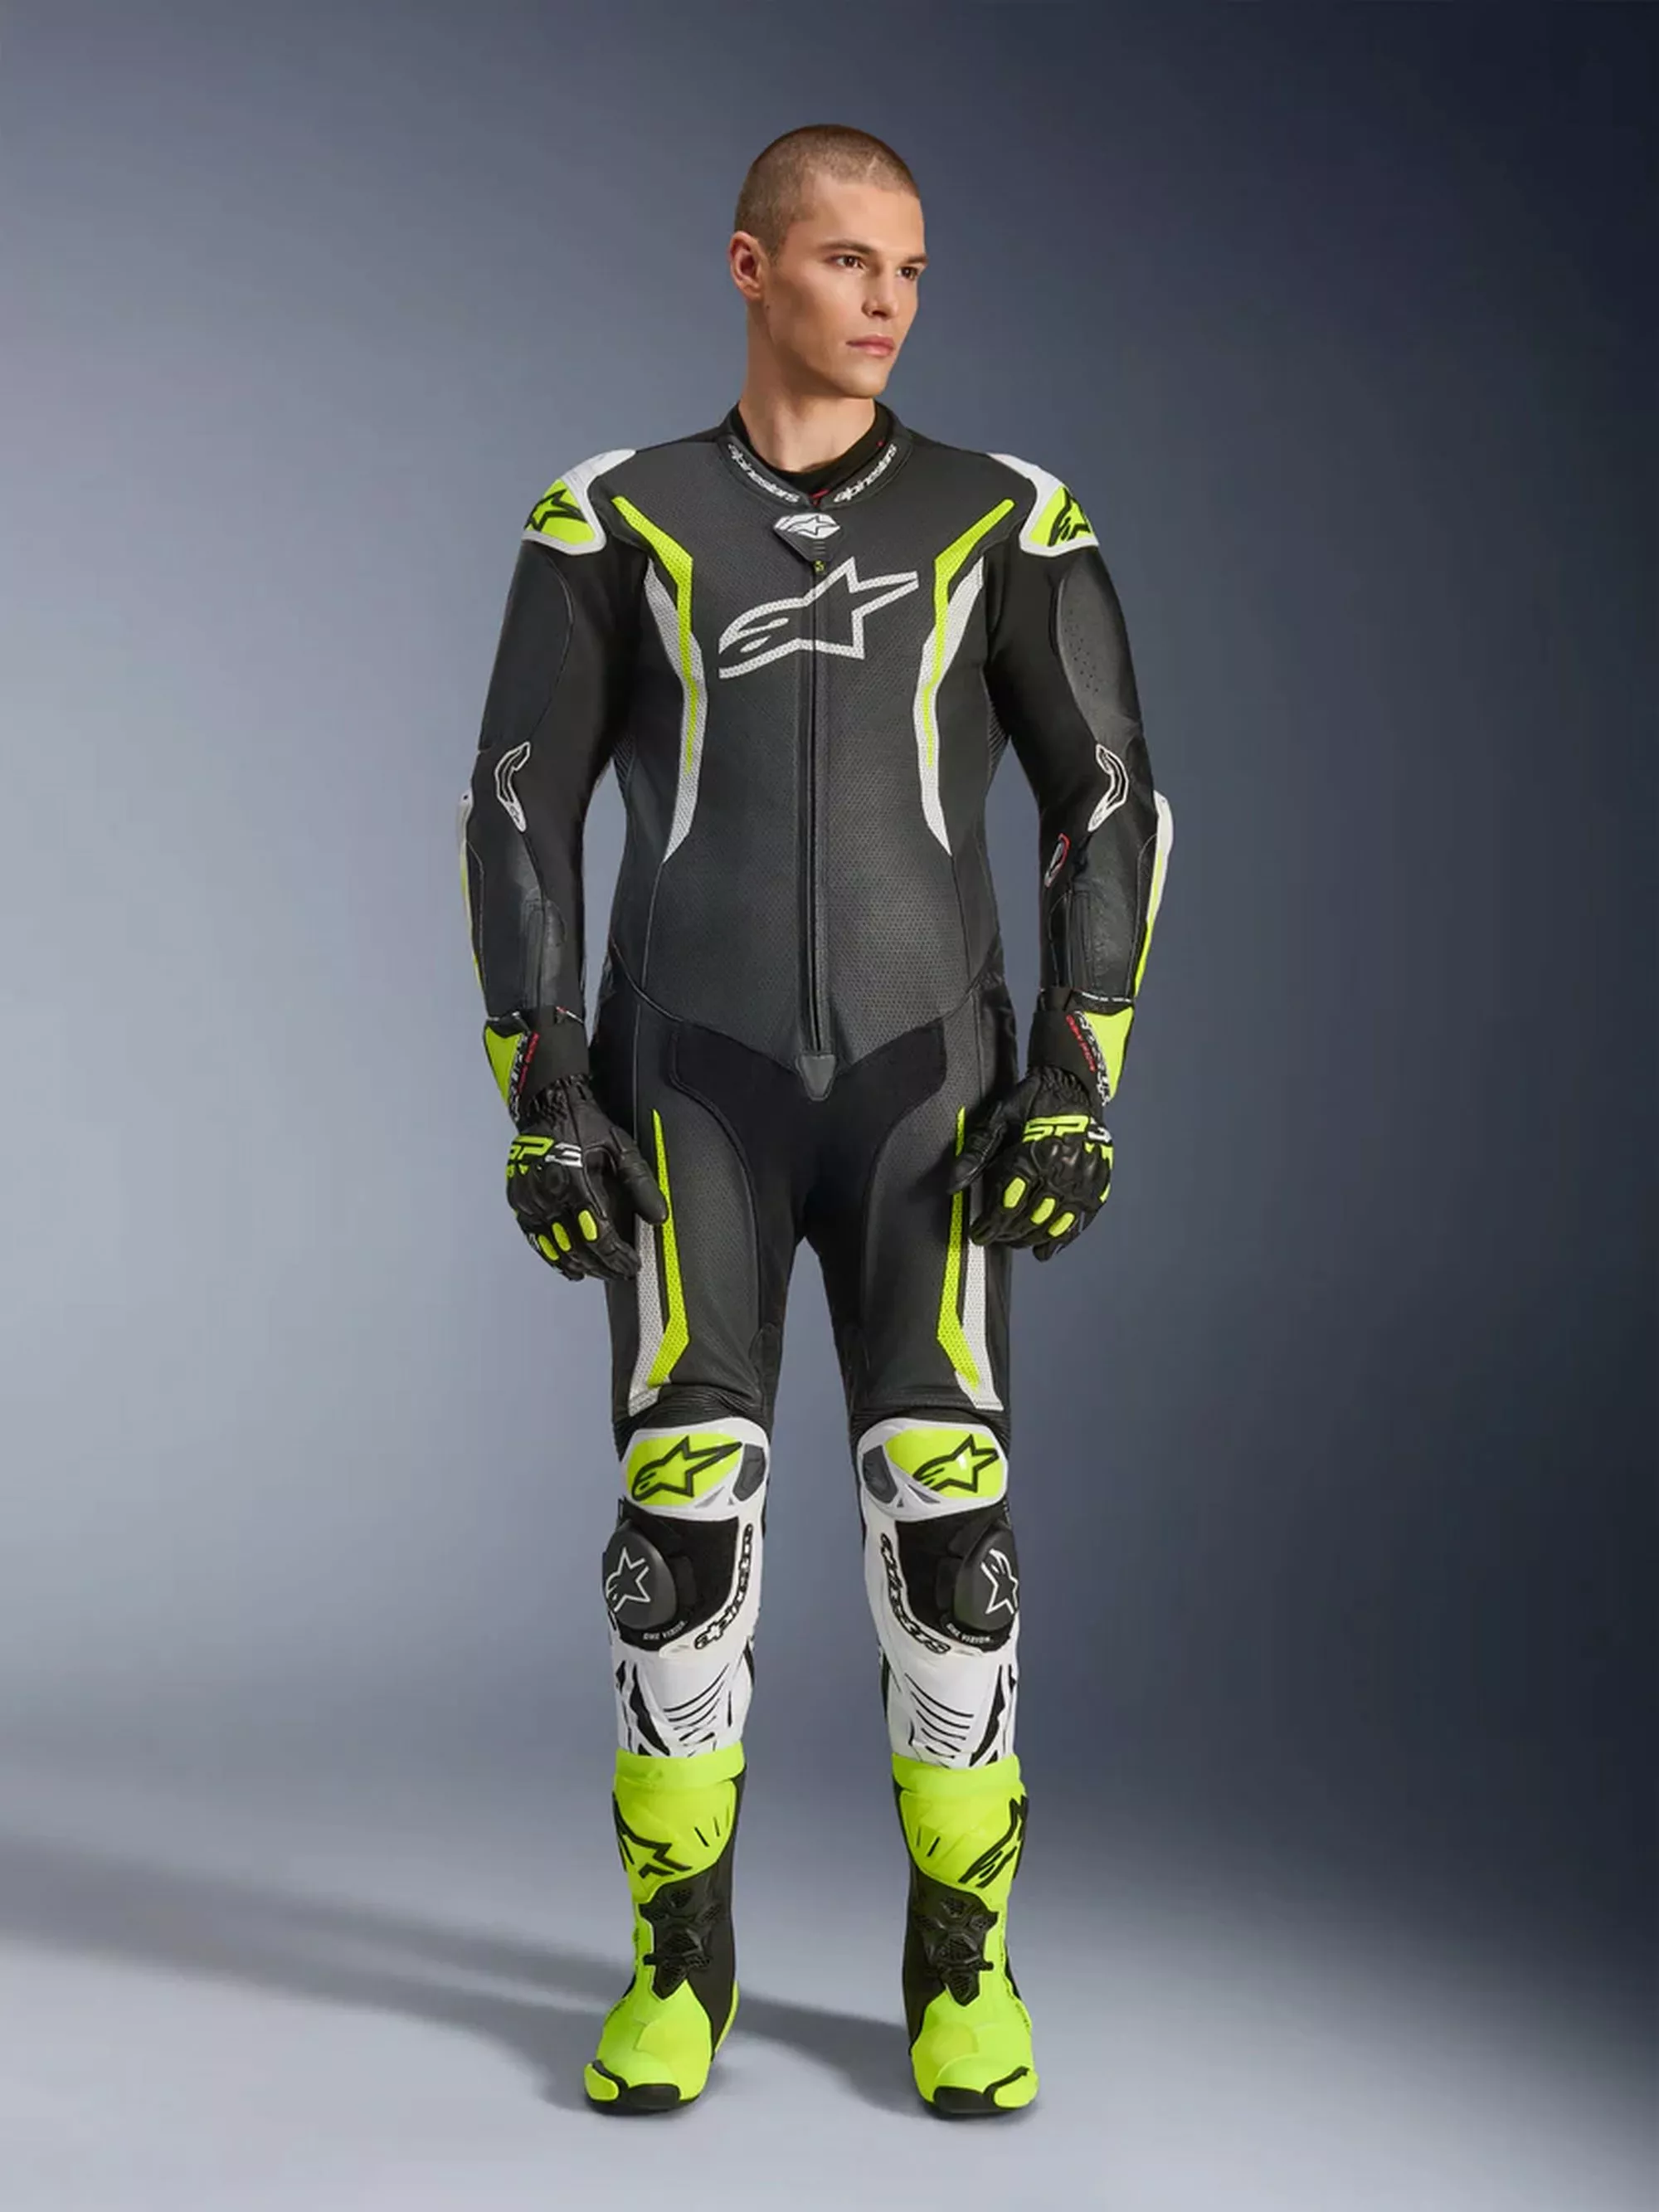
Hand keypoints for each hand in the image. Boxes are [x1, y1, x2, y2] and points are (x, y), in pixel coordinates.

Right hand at [505, 1075, 667, 1281]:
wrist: (547, 1106)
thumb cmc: (584, 1125)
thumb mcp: (620, 1147)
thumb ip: (640, 1183)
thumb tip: (658, 1217)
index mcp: (573, 1180)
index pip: (597, 1233)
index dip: (616, 1255)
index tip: (632, 1265)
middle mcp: (547, 1194)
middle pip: (576, 1247)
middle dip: (602, 1265)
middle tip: (621, 1272)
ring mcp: (529, 1200)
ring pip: (555, 1247)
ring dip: (580, 1265)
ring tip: (601, 1272)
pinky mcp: (518, 1202)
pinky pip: (536, 1238)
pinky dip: (553, 1256)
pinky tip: (570, 1267)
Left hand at [946, 1067, 1112, 1261]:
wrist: (1073, 1087)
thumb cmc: (1032, 1101)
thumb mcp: (997, 1120)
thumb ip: (975, 1154)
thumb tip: (952, 1186)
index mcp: (1034, 1155)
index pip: (1007, 1205)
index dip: (990, 1226)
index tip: (977, 1234)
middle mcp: (1062, 1171)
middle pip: (1029, 1220)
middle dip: (1006, 1234)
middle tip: (992, 1237)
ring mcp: (1082, 1180)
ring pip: (1053, 1225)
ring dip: (1029, 1238)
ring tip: (1013, 1241)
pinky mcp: (1097, 1184)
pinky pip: (1079, 1220)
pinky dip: (1061, 1239)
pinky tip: (1045, 1250)